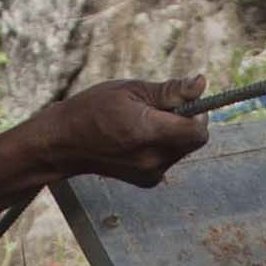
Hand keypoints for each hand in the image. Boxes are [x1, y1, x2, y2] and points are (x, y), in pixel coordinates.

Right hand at [24, 77, 211, 191]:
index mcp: (148, 133)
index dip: (198, 113)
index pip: (198, 131)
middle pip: (193, 141)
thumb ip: (170, 91)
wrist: (64, 143)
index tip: (184, 101)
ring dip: (174, 133)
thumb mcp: (132, 90)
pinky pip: (169, 159)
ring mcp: (150, 174)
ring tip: (142, 123)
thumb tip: (201, 84)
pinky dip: (163, 146)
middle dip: (185, 121)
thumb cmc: (93, 109)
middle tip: (158, 108)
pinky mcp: (147, 181)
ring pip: (183, 149)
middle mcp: (152, 160)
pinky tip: (138, 138)